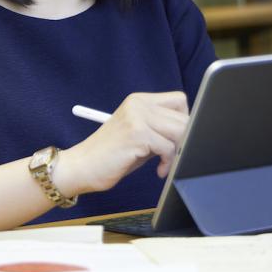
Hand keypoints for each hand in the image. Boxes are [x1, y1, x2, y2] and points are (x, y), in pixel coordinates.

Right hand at [65, 91, 189, 193]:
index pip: (179, 101)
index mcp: (139, 100)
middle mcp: (138, 104)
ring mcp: (137, 117)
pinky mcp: (137, 134)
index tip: (175, 140)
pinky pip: (168, 147)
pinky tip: (158, 170)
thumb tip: (190, 132)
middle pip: (183, 117)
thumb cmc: (111, 155)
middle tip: (172, 157)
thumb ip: (159, 128)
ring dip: (177, 152)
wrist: (81, 166)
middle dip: (184, 140)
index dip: (184, 121)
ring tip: (164, 164)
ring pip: (180, 131)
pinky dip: (167, 162)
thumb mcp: (138, 134)